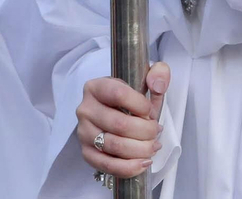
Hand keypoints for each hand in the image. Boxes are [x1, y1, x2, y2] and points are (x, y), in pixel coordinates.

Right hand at [76, 62, 169, 180]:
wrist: (113, 113)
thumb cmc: (129, 99)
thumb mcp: (144, 80)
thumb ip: (158, 73)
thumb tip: (158, 85)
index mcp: (96, 87)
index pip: (119, 94)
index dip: (141, 105)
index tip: (151, 111)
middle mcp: (85, 109)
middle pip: (119, 124)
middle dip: (146, 131)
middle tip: (156, 131)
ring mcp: (83, 133)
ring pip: (115, 146)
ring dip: (141, 149)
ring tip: (153, 146)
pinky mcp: (87, 153)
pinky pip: (108, 165)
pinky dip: (130, 167)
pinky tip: (144, 162)